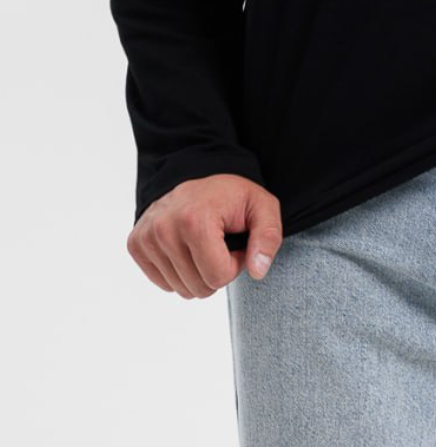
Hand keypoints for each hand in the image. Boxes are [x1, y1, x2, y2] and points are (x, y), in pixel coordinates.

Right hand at [126, 174, 282, 297]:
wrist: (197, 175)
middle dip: (217, 271)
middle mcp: (164, 228)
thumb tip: (258, 271)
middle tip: (220, 243)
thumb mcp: (262, 207)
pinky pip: (164, 284)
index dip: (235, 264)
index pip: (218, 276)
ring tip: (204, 244)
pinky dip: (180, 273)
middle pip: (199, 288)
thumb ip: (268, 237)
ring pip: (181, 290)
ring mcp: (146, 237)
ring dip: (198, 273)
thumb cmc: (231, 196)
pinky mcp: (136, 244)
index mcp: (195, 219)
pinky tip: (186, 248)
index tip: (235, 241)